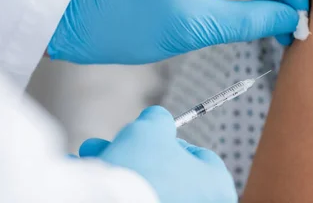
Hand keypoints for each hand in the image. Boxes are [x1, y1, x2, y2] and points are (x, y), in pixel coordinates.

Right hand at [79, 106, 236, 202]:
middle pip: (169, 171)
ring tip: (94, 153)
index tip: (156, 136)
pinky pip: (137, 198)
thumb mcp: (152, 127)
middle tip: (117, 141)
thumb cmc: (143, 167)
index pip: (202, 156)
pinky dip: (121, 187)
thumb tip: (156, 118)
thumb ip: (159, 118)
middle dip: (137, 152)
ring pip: (150, 185)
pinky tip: (99, 177)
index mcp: (217, 185)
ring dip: (122, 164)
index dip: (174, 140)